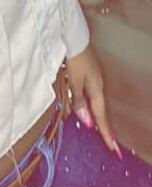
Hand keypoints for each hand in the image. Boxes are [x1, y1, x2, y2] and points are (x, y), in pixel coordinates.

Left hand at [64, 45, 122, 160]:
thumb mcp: (75, 82)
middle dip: (104, 128)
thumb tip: (88, 123)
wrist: (74, 37)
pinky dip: (91, 105)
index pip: (101, 117)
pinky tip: (88, 109)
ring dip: (97, 117)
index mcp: (96, 90)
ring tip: (103, 133)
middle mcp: (99, 86)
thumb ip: (80, 102)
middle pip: (101, 112)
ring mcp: (95, 79)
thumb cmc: (74, 59)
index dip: (105, 134)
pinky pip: (92, 95)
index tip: (113, 150)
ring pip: (96, 103)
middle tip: (111, 145)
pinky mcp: (91, 74)